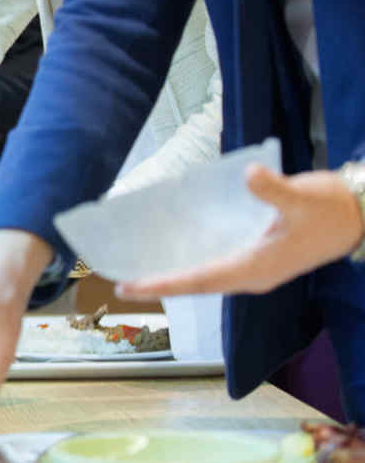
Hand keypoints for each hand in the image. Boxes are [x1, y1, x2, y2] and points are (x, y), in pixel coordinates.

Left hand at [117, 164, 364, 298]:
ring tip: (138, 270)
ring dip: (173, 274)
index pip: (200, 280)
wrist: (359, 215)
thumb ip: (275, 189)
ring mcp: (253, 268)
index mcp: (256, 268)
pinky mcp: (256, 256)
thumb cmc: (330, 208)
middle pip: (196, 283)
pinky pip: (215, 263)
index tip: (131, 287)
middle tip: (121, 282)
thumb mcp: (303, 196)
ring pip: (204, 275)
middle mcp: (249, 275)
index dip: (164, 283)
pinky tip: (172, 249)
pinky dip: (191, 259)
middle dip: (160, 283)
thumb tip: (250, 176)